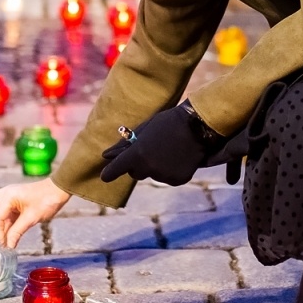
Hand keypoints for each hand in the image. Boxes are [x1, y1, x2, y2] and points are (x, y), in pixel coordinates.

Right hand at [0, 178, 71, 248]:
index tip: (2, 244)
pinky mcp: (15, 202)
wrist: (59, 190)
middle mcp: (5, 194)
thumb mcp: (32, 217)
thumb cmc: (47, 200)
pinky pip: (2, 212)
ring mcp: (9, 197)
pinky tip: (2, 234)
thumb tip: (8, 246)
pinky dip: (0, 222)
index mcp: (8, 196)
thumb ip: (18, 231)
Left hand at [100, 102, 221, 185]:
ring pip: (153, 175)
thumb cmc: (168, 122)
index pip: (116, 169)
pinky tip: (179, 156)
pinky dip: (171, 170)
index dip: (110, 172)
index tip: (105, 175)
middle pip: (136, 173)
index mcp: (137, 154)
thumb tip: (105, 155)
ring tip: (169, 150)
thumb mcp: (144, 129)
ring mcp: (164, 176)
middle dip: (139, 164)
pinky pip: (168, 178)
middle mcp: (149, 168)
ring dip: (156, 166)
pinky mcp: (178, 180)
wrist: (198, 125)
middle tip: (151, 150)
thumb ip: (125, 145)